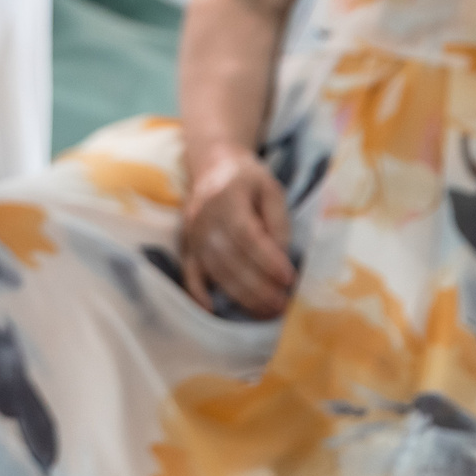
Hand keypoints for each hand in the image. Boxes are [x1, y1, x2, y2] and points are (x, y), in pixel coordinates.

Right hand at [177, 144, 294, 318]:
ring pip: (214, 270)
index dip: (267, 259)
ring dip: (240, 296)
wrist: (212, 164)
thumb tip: (282, 258)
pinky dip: (197, 294)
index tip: (289, 279)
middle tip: (282, 305)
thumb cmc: (248, 179)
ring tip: (267, 312)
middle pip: (230, 258)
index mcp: (228, 196)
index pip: (246, 234)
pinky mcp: (186, 245)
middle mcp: (205, 216)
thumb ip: (278, 221)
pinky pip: (188, 273)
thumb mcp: (271, 189)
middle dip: (258, 287)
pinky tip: (213, 312)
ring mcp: (192, 233)